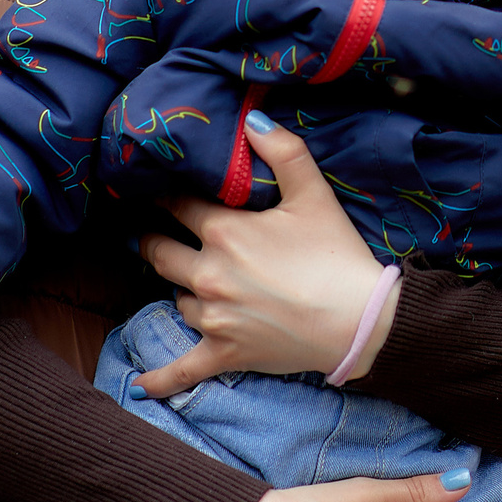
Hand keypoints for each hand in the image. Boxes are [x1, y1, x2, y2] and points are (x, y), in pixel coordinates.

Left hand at [136, 113, 397, 398]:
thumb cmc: (338, 254)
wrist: (360, 320)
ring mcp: (213, 317)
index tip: (155, 190)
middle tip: (149, 232)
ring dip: (179, 288)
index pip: (180, 207)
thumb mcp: (314, 194)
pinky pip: (182, 369)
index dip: (167, 196)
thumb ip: (283, 150)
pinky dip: (161, 378)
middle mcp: (209, 274)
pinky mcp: (224, 353)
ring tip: (184, 280)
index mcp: (226, 232)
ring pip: (175, 298)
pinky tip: (141, 385)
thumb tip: (251, 116)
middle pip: (160, 252)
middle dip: (153, 239)